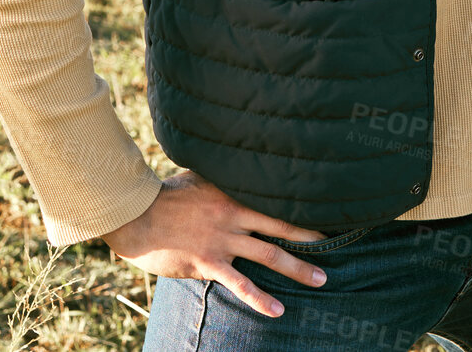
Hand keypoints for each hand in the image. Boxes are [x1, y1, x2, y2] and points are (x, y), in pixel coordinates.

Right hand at [102, 171, 329, 316]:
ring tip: (322, 279)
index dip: (301, 205)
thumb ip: (220, 176)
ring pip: (269, 254)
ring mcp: (223, 239)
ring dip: (298, 267)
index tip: (326, 208)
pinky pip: (240, 283)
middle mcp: (235, 215)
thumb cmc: (163, 195)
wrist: (134, 214)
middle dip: (311, 237)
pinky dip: (260, 298)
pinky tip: (278, 309)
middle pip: (282, 225)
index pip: (275, 199)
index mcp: (234, 193)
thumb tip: (231, 163)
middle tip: (337, 245)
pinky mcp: (208, 262)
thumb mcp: (197, 176)